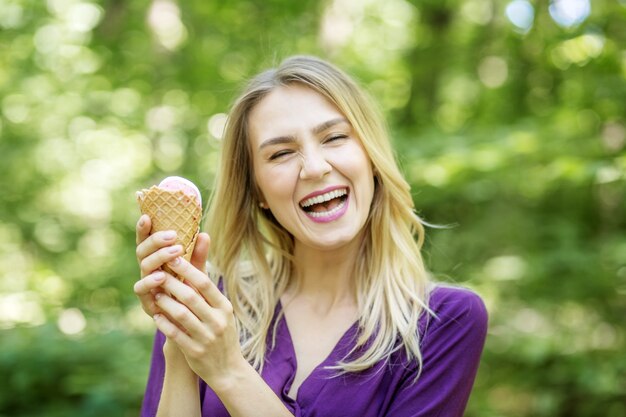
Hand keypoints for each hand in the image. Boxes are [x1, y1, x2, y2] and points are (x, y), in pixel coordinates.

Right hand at [133, 214, 209, 316]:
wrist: (188, 322)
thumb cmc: (191, 292)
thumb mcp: (196, 272)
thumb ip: (198, 255)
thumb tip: (204, 234)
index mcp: (156, 258)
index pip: (147, 240)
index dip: (144, 228)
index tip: (147, 216)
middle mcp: (148, 269)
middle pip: (143, 250)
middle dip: (156, 241)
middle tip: (174, 237)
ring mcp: (145, 284)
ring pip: (143, 266)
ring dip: (158, 257)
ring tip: (174, 252)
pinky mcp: (145, 300)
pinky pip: (141, 289)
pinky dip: (150, 282)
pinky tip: (161, 276)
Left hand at [151, 256, 244, 387]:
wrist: (228, 369)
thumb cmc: (222, 333)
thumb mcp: (222, 312)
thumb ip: (208, 291)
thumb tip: (200, 263)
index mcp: (224, 308)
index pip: (205, 283)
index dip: (188, 269)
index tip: (173, 257)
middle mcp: (218, 321)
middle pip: (191, 296)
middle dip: (171, 283)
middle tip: (157, 273)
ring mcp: (207, 337)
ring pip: (181, 314)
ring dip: (165, 302)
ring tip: (156, 294)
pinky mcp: (195, 352)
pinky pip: (175, 334)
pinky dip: (164, 323)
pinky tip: (156, 316)